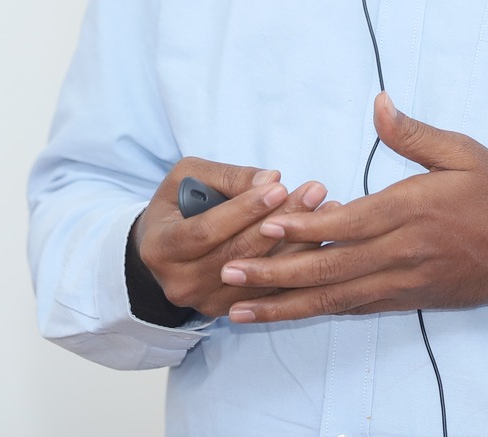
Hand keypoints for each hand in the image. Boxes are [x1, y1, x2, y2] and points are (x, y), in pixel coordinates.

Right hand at [133, 158, 328, 318]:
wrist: (162, 252)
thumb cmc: (176, 206)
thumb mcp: (187, 178)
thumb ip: (226, 177)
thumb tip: (270, 180)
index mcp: (162, 248)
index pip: (206, 231)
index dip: (244, 210)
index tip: (279, 187)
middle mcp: (181, 283)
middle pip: (238, 254)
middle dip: (279, 221)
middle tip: (313, 192)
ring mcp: (205, 302)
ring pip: (259, 276)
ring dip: (297, 243)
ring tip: (325, 211)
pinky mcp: (228, 311)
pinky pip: (268, 291)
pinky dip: (295, 265)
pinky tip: (319, 239)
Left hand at [219, 93, 487, 323]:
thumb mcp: (464, 151)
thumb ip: (414, 133)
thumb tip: (378, 103)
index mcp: (414, 212)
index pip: (349, 224)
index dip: (305, 227)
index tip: (268, 224)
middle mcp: (404, 254)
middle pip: (331, 270)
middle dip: (276, 274)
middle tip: (231, 272)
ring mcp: (404, 282)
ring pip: (336, 298)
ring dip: (286, 304)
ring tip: (240, 308)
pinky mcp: (408, 299)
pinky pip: (356, 307)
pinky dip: (319, 310)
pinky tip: (289, 311)